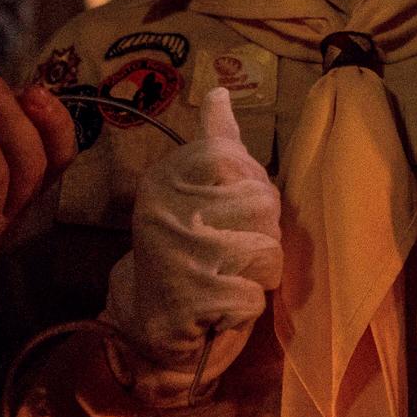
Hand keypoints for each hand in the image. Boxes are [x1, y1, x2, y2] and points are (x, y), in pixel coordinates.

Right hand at [103, 87, 282, 399]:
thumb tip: (219, 91)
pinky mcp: (193, 300)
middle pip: (263, 203)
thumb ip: (214, 143)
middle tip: (226, 250)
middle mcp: (165, 210)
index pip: (234, 157)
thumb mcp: (195, 190)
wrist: (147, 324)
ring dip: (259, 272)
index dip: (248, 186)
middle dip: (260, 233)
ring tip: (226, 276)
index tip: (225, 208)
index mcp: (166, 178)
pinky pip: (255, 294)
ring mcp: (178, 255)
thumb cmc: (186, 250)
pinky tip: (219, 306)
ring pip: (268, 249)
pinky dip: (247, 306)